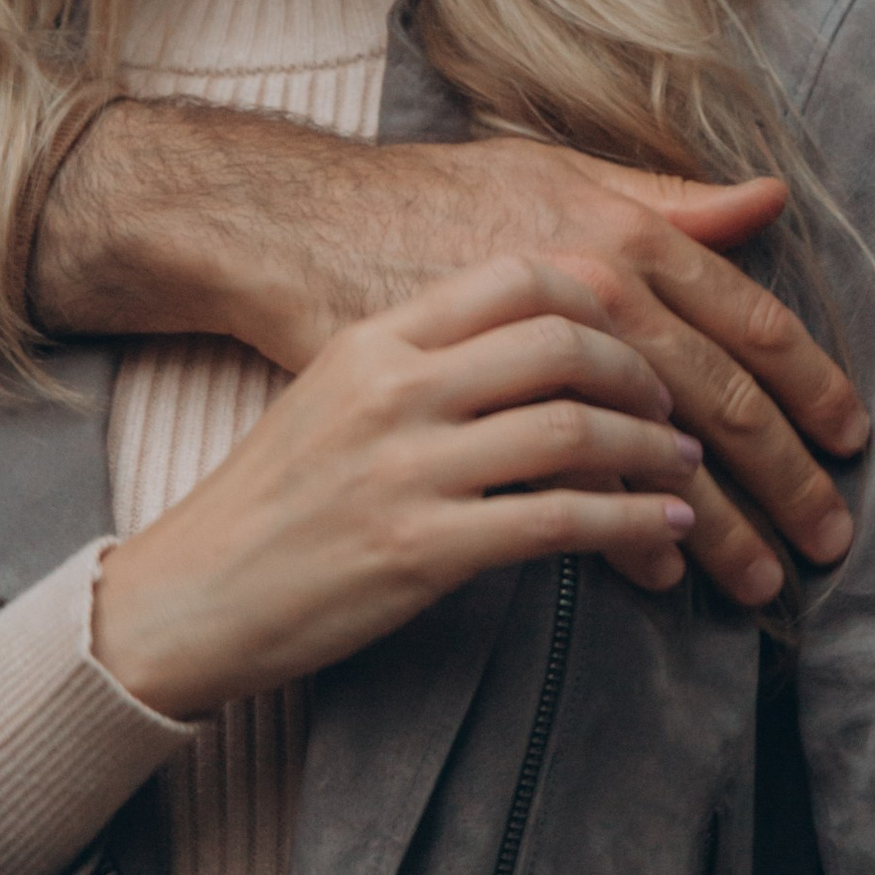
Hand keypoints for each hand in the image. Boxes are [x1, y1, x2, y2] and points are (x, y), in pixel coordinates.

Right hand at [92, 259, 704, 721]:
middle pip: (560, 342)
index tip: (635, 337)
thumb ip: (423, 362)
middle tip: (673, 406)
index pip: (515, 277)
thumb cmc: (273, 503)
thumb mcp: (335, 397)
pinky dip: (633, 523)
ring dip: (653, 450)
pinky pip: (560, 522)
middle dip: (641, 373)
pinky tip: (666, 531)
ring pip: (572, 429)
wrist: (190, 597)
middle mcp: (392, 389)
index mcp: (373, 339)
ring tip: (684, 470)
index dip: (600, 301)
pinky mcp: (420, 550)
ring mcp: (405, 468)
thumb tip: (532, 347)